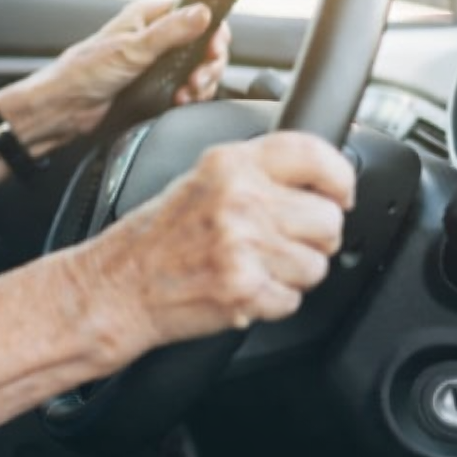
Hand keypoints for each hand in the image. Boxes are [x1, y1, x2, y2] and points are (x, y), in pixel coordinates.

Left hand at [0, 0, 230, 147]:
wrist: (63, 108)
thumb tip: (203, 12)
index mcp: (148, 16)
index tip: (213, 52)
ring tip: (185, 94)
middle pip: (204, 44)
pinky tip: (179, 101)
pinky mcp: (154, 86)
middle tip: (197, 81)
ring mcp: (156, 62)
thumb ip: (170, 32)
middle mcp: (154, 36)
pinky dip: (189, 96)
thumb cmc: (85, 73)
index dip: (213, 32)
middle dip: (208, 64)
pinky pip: (185, 88)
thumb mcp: (131, 49)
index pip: (196, 13)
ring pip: (198, 68)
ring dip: (200, 83)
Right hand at [75, 133, 354, 358]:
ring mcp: (242, 245)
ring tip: (252, 268)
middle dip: (313, 239)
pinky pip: (292, 300)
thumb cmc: (155, 240)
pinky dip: (271, 303)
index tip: (340, 195)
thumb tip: (319, 184)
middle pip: (328, 220)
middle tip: (279, 244)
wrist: (116, 286)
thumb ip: (254, 176)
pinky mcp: (244, 288)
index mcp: (228, 165)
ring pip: (316, 265)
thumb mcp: (199, 182)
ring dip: (292, 275)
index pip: (312, 154)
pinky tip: (240, 289)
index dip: (339, 178)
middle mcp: (238, 199)